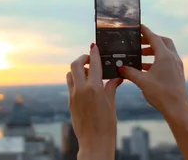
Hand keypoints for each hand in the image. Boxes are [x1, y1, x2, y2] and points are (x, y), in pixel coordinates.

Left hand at [66, 43, 122, 159]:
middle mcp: (81, 89)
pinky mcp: (70, 102)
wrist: (94, 142)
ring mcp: (73, 96)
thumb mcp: (111, 104)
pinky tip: (86, 86)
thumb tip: (117, 77)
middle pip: (76, 65)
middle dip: (82, 58)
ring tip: (89, 74)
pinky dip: (76, 80)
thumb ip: (111, 87)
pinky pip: (70, 85)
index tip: (95, 46)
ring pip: (70, 74)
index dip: (94, 53)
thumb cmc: (107, 125)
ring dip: (78, 70)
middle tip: (90, 59)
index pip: (94, 64)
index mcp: (95, 88)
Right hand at [119, 25, 187, 118]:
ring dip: (153, 51)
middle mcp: (173, 58)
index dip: (145, 31)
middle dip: (150, 40)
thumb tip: (120, 67)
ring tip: (140, 55)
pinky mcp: (177, 73)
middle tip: (138, 42)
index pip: (154, 37)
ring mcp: (176, 65)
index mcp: (165, 56)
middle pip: (162, 41)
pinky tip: (146, 68)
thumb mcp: (141, 81)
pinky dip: (156, 60)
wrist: (178, 109)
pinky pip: (166, 60)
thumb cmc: (161, 94)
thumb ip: (129, 72)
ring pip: (165, 51)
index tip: (138, 27)